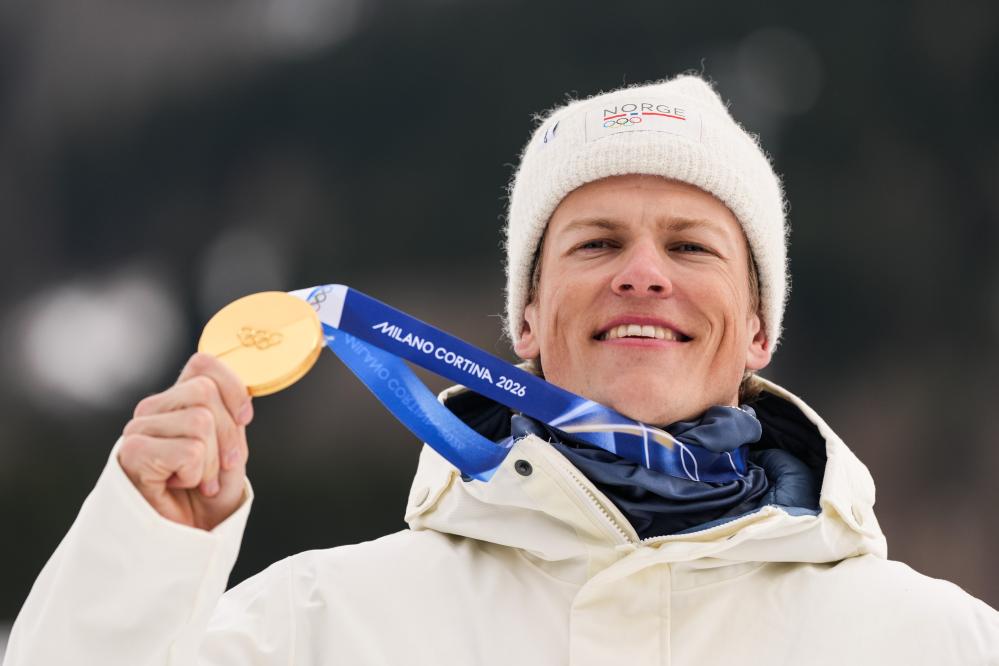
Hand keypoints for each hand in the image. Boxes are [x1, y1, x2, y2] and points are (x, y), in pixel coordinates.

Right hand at [118, 353, 253, 530]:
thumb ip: (231, 418)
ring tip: (197, 481)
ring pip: (201, 421)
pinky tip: (179, 486)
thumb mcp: (230, 450)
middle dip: (227, 436)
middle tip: (217, 470)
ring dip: (211, 461)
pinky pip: (190, 450)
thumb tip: (244, 390)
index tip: (245, 417)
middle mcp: (153, 410)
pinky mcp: (131, 452)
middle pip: (206, 392)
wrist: (186, 539)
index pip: (203, 363)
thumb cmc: (207, 497)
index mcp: (176, 401)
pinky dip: (196, 473)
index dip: (233, 387)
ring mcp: (138, 429)